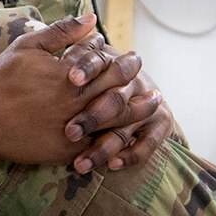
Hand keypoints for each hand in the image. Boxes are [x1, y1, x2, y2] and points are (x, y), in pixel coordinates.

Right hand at [0, 14, 155, 164]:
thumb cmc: (2, 79)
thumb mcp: (27, 46)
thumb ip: (62, 32)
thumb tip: (92, 18)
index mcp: (68, 74)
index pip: (106, 63)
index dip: (122, 59)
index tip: (131, 57)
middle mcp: (75, 101)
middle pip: (118, 90)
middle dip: (136, 82)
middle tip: (146, 76)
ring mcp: (73, 128)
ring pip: (118, 121)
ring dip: (140, 112)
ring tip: (153, 104)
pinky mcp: (68, 150)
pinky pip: (103, 147)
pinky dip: (121, 140)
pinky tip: (132, 135)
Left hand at [65, 57, 172, 172]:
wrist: (134, 90)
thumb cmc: (90, 75)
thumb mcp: (81, 60)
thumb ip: (69, 53)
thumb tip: (54, 51)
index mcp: (113, 61)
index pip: (101, 61)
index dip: (87, 68)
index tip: (71, 79)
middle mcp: (134, 81)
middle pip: (115, 99)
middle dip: (92, 116)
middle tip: (69, 132)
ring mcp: (149, 103)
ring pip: (126, 124)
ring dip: (103, 146)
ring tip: (80, 163)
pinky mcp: (161, 124)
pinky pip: (148, 143)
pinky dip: (131, 154)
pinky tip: (112, 165)